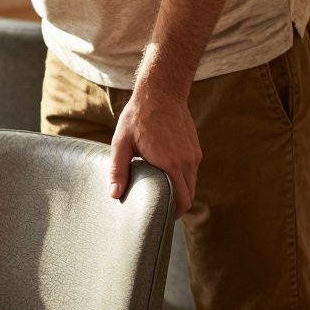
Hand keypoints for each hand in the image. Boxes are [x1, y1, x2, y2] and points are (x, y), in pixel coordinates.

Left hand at [109, 85, 199, 216]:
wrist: (161, 92)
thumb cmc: (138, 116)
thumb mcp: (122, 142)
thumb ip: (118, 170)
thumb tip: (114, 194)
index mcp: (170, 163)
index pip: (182, 200)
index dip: (173, 213)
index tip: (159, 217)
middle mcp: (186, 161)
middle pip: (189, 196)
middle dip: (176, 206)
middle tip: (158, 210)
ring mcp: (193, 155)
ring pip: (192, 184)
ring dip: (179, 191)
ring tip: (160, 193)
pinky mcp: (195, 149)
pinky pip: (191, 171)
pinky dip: (182, 178)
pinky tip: (165, 175)